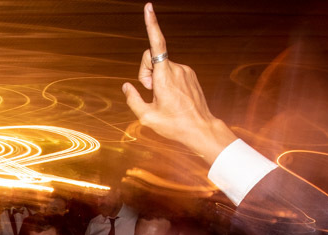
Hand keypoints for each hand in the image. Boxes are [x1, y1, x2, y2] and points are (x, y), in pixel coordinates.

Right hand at [122, 3, 237, 163]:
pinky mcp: (190, 75)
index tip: (148, 7)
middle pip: (152, 58)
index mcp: (165, 76)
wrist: (200, 129)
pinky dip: (166, 81)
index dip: (151, 24)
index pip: (156, 43)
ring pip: (162, 66)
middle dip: (145, 72)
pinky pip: (172, 72)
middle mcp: (176, 68)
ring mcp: (185, 71)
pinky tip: (172, 98)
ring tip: (163, 99)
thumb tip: (127, 86)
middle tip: (150, 93)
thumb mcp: (146, 117)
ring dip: (157, 79)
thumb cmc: (174, 125)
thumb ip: (133, 99)